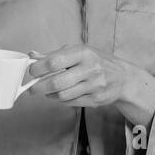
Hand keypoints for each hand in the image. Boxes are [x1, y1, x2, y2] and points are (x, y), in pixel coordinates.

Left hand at [29, 45, 153, 115]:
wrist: (123, 78)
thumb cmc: (97, 61)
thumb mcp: (79, 52)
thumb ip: (55, 54)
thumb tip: (32, 54)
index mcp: (83, 52)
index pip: (54, 61)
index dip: (38, 68)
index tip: (31, 72)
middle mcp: (90, 68)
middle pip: (56, 82)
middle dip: (39, 87)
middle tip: (32, 89)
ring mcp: (94, 85)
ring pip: (63, 95)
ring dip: (49, 95)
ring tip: (45, 92)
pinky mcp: (96, 99)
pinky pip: (71, 102)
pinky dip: (60, 101)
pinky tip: (58, 96)